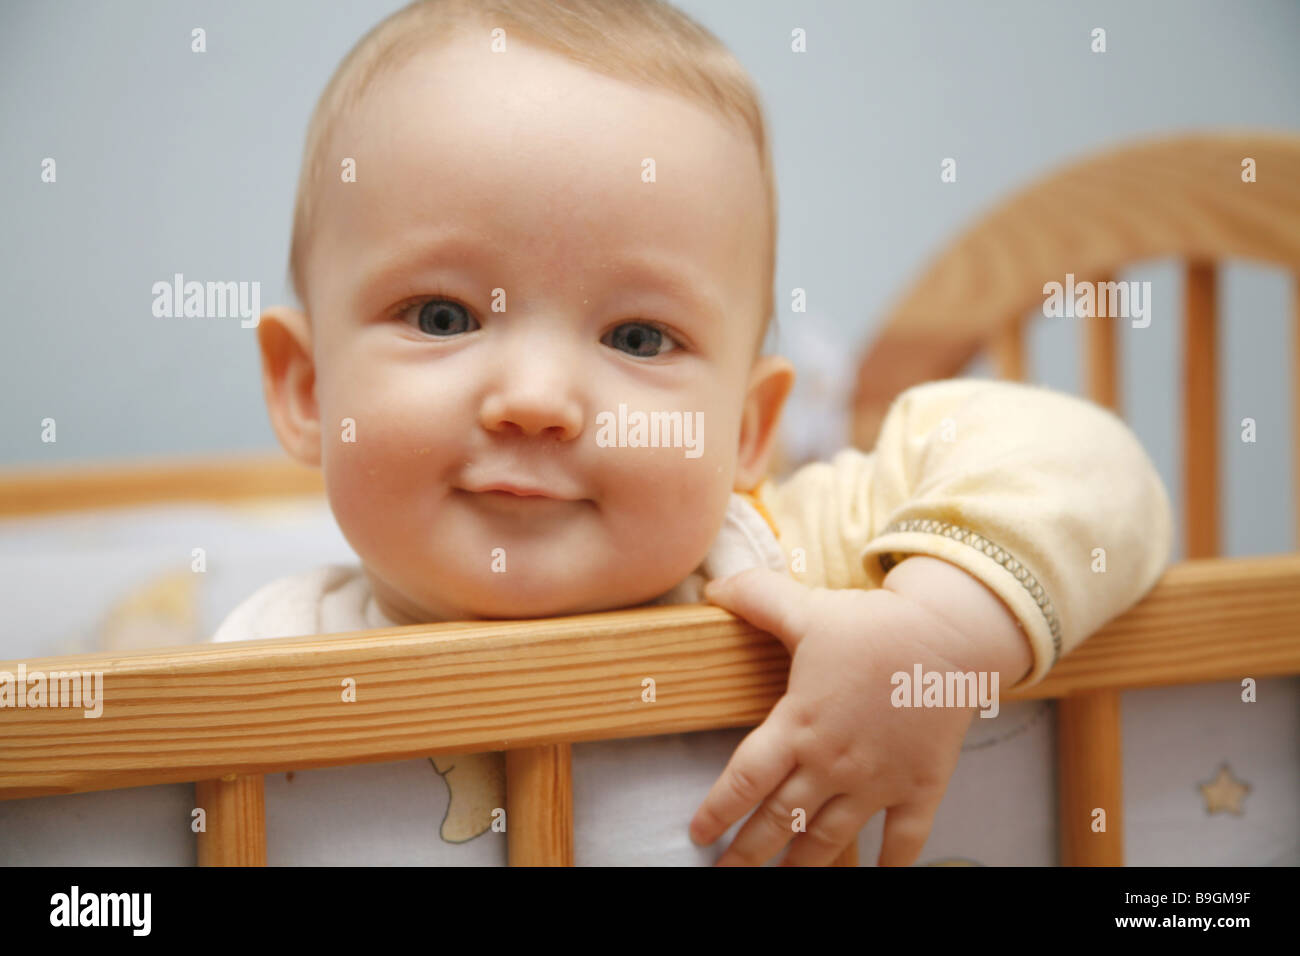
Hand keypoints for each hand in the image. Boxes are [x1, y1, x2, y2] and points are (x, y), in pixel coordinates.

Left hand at [691, 562, 1022, 865]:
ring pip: (830, 840)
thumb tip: (713, 587)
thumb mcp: (806, 608)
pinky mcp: (920, 787)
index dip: (718, 811)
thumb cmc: (874, 624)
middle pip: (780, 821)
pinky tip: (874, 877)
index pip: (745, 780)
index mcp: (799, 725)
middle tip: (726, 874)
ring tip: (782, 880)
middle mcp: (832, 763)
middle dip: (749, 852)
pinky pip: (902, 840)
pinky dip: (888, 865)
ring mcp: (877, 781)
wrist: (951, 635)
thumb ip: (756, 598)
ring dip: (803, 866)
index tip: (698, 834)